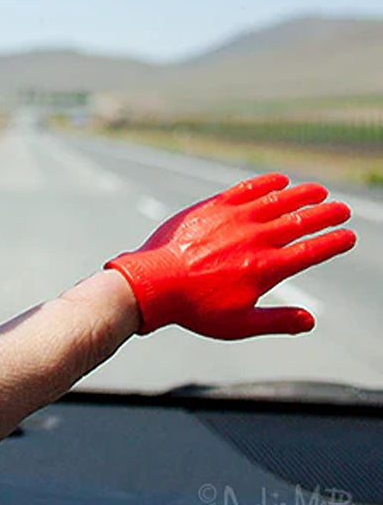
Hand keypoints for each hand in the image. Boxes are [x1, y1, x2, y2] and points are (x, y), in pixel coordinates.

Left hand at [105, 173, 355, 339]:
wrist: (154, 282)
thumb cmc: (195, 307)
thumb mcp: (240, 324)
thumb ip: (278, 321)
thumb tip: (310, 321)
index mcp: (266, 269)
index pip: (310, 252)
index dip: (333, 243)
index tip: (349, 236)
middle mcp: (255, 240)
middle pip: (299, 222)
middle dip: (324, 214)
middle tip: (342, 209)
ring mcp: (233, 220)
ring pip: (276, 201)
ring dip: (300, 194)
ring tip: (318, 190)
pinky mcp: (212, 207)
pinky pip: (245, 190)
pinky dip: (265, 183)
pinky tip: (279, 180)